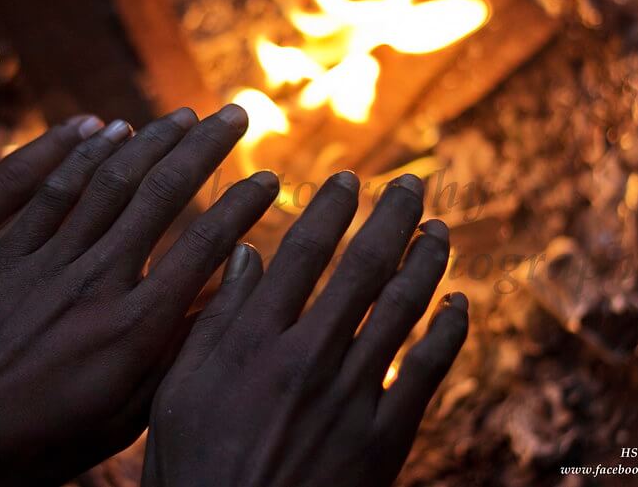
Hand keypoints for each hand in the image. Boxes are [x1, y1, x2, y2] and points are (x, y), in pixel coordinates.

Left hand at [0, 105, 279, 486]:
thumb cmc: (43, 439)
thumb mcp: (126, 413)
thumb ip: (177, 351)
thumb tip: (224, 298)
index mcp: (135, 326)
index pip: (205, 247)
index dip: (242, 207)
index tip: (270, 179)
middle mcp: (98, 280)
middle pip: (162, 195)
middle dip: (205, 148)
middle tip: (235, 115)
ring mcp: (48, 262)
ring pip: (110, 183)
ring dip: (152, 141)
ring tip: (184, 114)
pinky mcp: (5, 255)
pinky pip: (50, 193)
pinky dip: (82, 156)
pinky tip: (106, 131)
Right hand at [143, 173, 468, 486]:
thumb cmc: (193, 470)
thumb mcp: (178, 393)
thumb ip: (214, 320)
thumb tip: (245, 254)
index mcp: (254, 341)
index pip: (302, 253)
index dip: (330, 209)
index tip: (347, 179)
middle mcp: (309, 357)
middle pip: (362, 268)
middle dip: (391, 217)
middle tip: (410, 183)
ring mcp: (352, 396)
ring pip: (402, 309)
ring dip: (427, 262)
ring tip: (440, 229)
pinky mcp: (385, 437)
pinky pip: (427, 372)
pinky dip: (449, 332)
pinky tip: (460, 303)